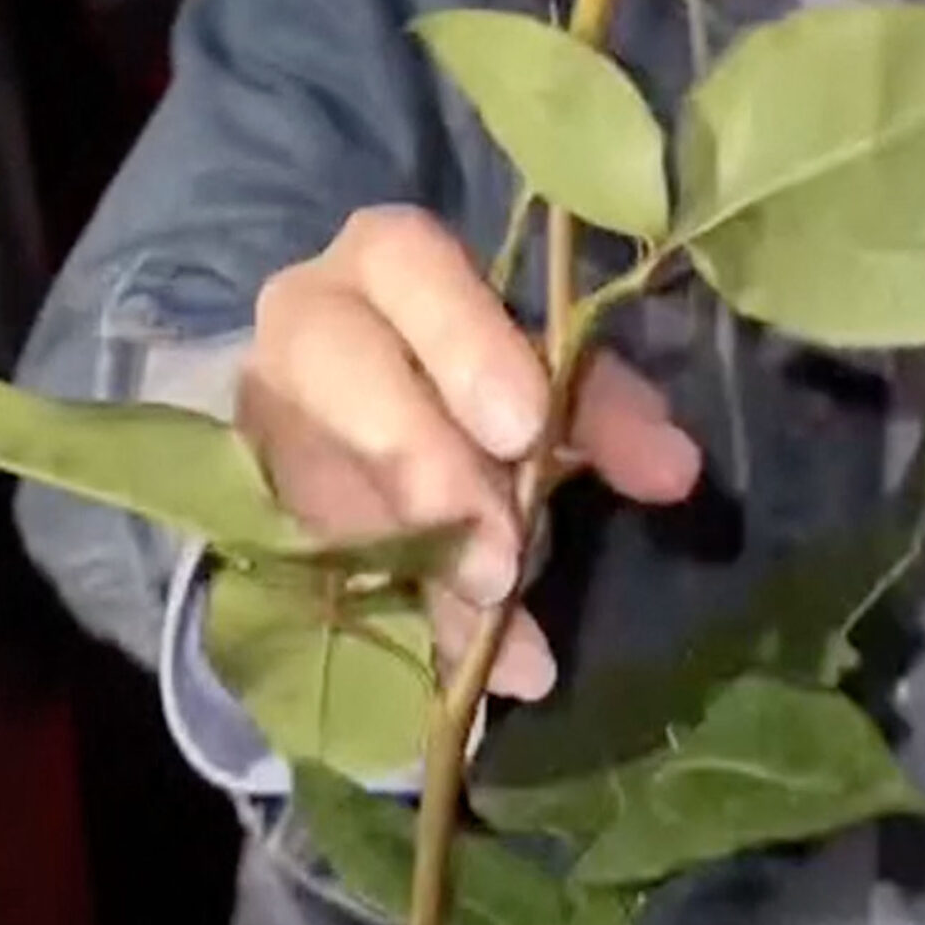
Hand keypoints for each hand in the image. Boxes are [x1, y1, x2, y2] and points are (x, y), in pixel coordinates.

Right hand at [240, 209, 700, 702]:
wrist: (350, 411)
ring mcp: (262, 411)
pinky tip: (460, 665)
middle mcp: (303, 318)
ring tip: (496, 625)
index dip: (461, 341)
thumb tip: (675, 469)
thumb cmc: (469, 367)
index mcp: (385, 259)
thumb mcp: (539, 369)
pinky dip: (394, 615)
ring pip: (314, 473)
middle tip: (501, 557)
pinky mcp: (250, 498)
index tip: (525, 429)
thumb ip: (600, 407)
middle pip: (333, 362)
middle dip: (421, 460)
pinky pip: (309, 559)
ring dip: (410, 557)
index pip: (405, 260)